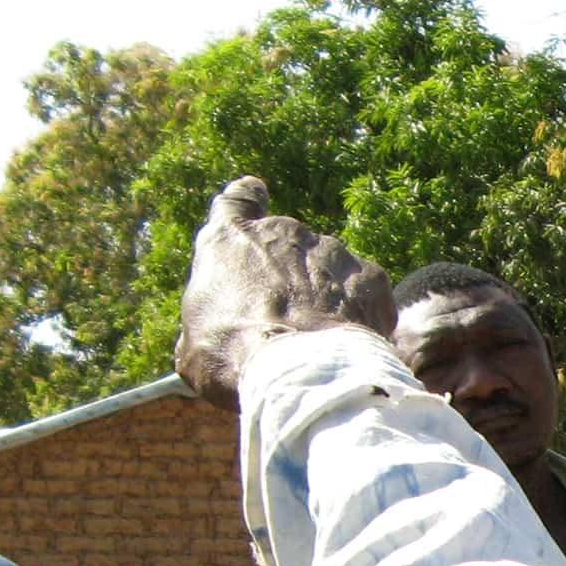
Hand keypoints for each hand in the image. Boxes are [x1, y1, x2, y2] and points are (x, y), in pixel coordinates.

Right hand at [175, 176, 393, 409]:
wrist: (295, 371)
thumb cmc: (231, 359)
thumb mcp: (194, 344)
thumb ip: (208, 324)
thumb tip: (211, 340)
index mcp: (230, 239)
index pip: (237, 201)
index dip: (246, 199)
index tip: (255, 194)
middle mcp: (284, 233)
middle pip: (289, 243)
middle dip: (290, 273)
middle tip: (288, 316)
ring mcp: (332, 251)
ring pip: (330, 267)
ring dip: (327, 293)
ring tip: (320, 338)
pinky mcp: (371, 277)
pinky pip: (366, 290)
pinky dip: (361, 311)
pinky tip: (350, 341)